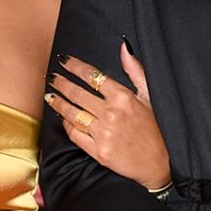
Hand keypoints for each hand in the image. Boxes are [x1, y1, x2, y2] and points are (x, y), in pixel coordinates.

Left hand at [46, 41, 169, 190]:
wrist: (161, 163)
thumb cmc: (156, 128)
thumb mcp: (150, 95)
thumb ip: (135, 69)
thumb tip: (124, 46)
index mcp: (124, 97)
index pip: (92, 76)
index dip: (75, 66)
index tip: (64, 61)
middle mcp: (112, 114)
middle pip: (77, 93)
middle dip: (61, 83)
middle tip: (51, 78)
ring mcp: (104, 134)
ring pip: (72, 114)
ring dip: (58, 103)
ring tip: (50, 96)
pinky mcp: (99, 152)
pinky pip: (74, 134)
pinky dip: (66, 125)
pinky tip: (62, 118)